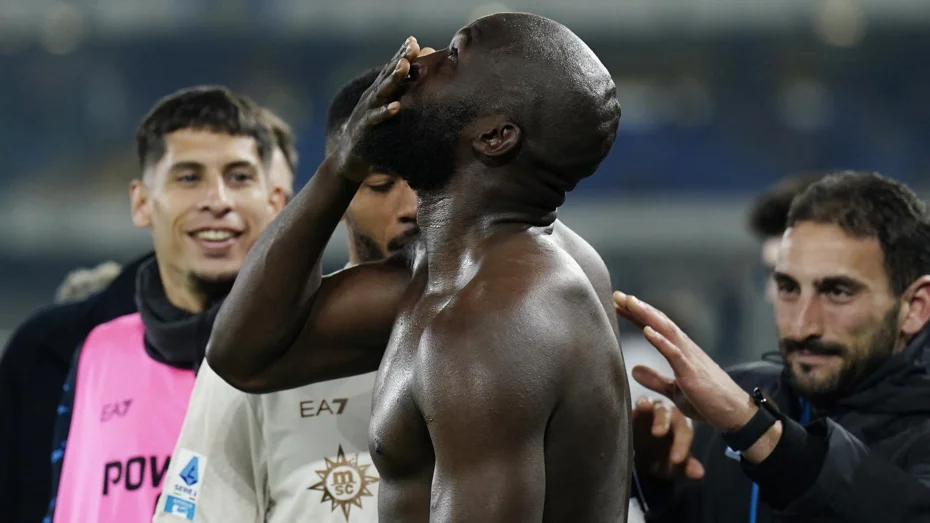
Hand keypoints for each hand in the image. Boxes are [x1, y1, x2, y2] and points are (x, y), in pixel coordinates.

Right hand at [330, 37, 423, 181]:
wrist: (348, 161)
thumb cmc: (374, 136)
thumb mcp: (386, 115)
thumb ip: (400, 99)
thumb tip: (420, 88)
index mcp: (378, 94)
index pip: (390, 70)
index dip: (401, 55)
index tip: (414, 41)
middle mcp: (371, 98)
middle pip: (387, 75)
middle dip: (400, 59)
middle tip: (413, 46)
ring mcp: (366, 112)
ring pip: (381, 92)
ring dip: (393, 78)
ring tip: (404, 66)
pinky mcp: (364, 130)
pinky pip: (375, 119)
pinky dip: (385, 112)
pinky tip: (396, 106)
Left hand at [614, 291, 757, 433]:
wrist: (734, 415)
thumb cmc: (708, 401)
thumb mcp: (675, 391)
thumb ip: (656, 380)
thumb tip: (634, 370)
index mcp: (680, 351)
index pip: (655, 327)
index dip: (637, 315)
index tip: (618, 304)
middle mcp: (685, 348)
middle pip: (659, 322)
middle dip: (638, 308)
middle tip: (618, 295)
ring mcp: (689, 358)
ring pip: (666, 330)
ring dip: (647, 316)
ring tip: (630, 303)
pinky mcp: (692, 372)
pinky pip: (674, 353)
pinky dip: (660, 341)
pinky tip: (647, 331)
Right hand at [633, 396, 704, 479]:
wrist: (638, 450)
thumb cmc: (659, 456)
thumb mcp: (671, 466)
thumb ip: (685, 467)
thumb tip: (699, 473)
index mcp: (682, 430)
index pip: (685, 435)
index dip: (681, 446)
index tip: (675, 460)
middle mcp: (672, 416)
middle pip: (674, 418)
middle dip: (665, 424)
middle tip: (657, 434)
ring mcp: (657, 408)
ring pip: (660, 409)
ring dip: (654, 413)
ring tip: (645, 412)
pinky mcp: (641, 405)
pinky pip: (643, 402)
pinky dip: (642, 403)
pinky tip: (641, 405)